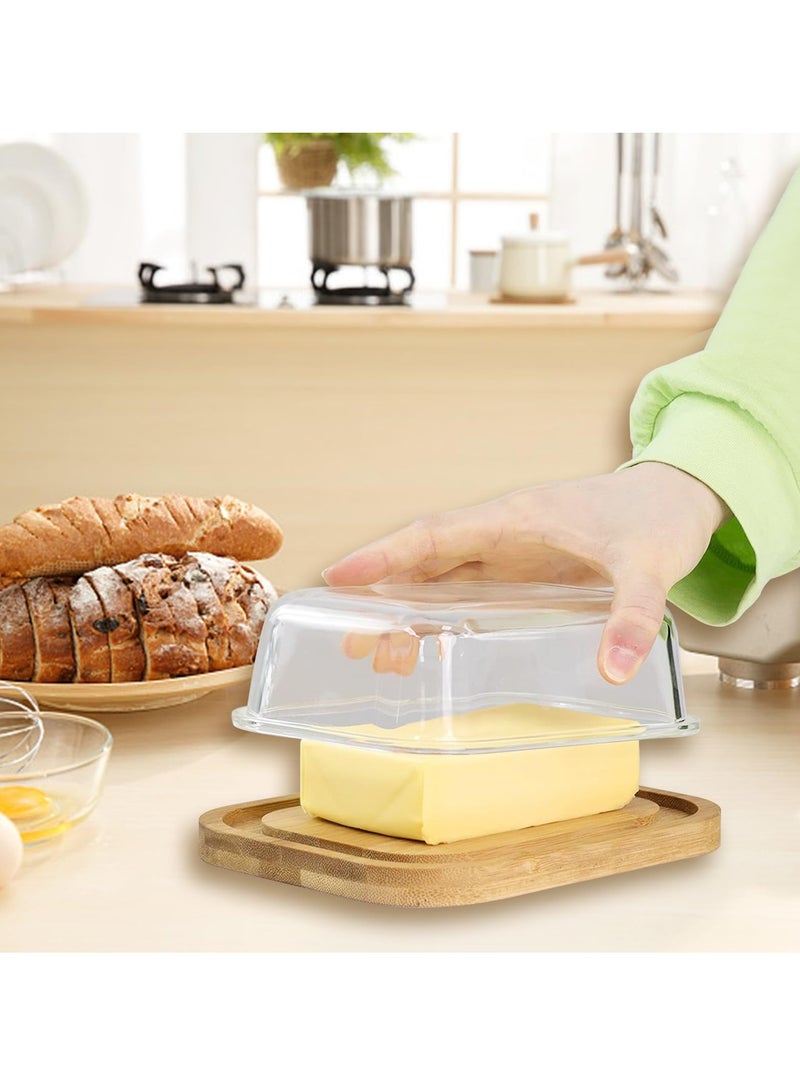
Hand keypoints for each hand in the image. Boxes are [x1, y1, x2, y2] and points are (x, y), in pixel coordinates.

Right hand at [323, 463, 727, 683]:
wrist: (677, 500)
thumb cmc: (656, 518)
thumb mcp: (650, 565)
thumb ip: (633, 614)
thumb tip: (615, 669)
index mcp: (516, 519)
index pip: (436, 535)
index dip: (385, 556)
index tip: (339, 576)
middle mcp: (503, 536)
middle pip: (425, 563)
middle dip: (383, 596)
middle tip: (351, 642)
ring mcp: (510, 555)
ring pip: (441, 580)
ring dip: (407, 612)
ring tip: (379, 656)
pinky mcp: (523, 573)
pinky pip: (466, 593)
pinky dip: (439, 617)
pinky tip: (423, 645)